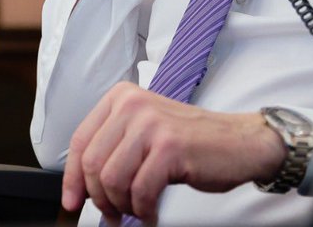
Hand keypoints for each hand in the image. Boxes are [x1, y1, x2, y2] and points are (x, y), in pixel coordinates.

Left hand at [61, 82, 284, 222]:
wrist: (240, 142)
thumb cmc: (192, 143)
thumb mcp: (145, 133)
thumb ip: (114, 148)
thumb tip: (80, 185)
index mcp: (122, 98)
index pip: (80, 141)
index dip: (72, 178)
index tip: (72, 202)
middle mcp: (133, 104)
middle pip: (92, 164)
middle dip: (100, 198)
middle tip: (114, 214)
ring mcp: (152, 124)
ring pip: (112, 179)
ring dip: (122, 206)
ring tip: (137, 211)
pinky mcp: (169, 147)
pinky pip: (140, 190)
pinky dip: (143, 210)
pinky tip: (152, 212)